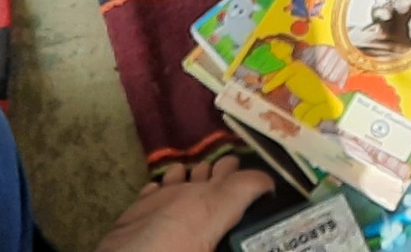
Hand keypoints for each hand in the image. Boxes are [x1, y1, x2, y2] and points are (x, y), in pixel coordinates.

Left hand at [93, 155, 275, 251]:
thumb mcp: (213, 251)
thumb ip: (232, 243)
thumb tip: (253, 242)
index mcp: (215, 207)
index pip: (251, 180)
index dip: (265, 185)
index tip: (271, 196)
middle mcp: (191, 192)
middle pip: (222, 167)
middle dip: (234, 174)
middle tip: (242, 193)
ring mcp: (162, 193)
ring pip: (190, 170)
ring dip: (201, 179)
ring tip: (206, 193)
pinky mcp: (139, 203)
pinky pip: (161, 184)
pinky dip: (170, 189)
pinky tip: (171, 202)